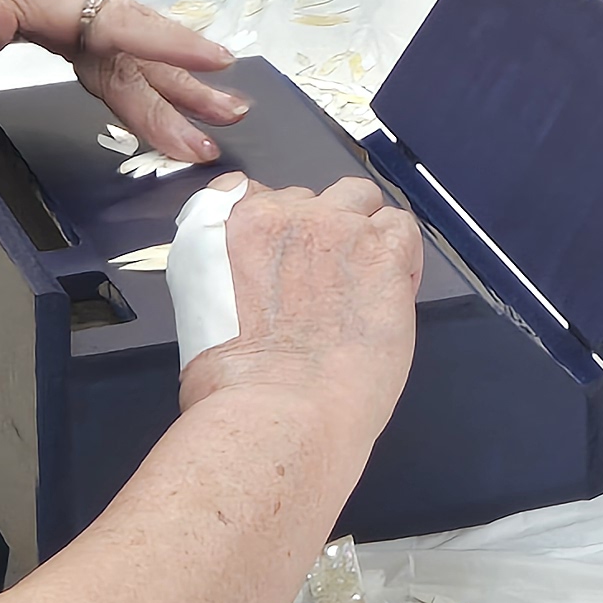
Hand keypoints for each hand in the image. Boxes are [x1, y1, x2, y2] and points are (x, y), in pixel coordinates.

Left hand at [0, 0, 248, 163]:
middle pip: (131, 45)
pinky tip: (155, 90)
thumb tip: (0, 28)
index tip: (216, 64)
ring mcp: (52, 5)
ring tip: (215, 113)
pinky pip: (100, 50)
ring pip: (121, 50)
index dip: (167, 47)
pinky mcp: (41, 17)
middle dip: (182, 85)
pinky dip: (133, 75)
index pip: (115, 23)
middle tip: (228, 120)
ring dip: (167, 85)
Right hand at [182, 176, 422, 435]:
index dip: (275, 224)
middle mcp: (279, 215)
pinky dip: (402, 255)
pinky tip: (392, 292)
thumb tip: (256, 293)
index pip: (251, 191)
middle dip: (320, 232)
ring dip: (363, 230)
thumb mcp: (200, 318)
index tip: (283, 253)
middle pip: (312, 198)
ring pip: (361, 199)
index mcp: (225, 229)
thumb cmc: (232, 390)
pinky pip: (402, 228)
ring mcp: (334, 227)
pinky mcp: (381, 250)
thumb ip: (229, 281)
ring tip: (365, 281)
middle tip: (326, 281)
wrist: (275, 412)